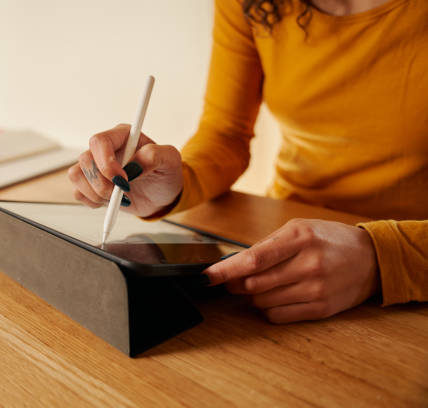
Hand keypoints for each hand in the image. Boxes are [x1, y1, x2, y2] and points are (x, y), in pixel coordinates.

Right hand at [67, 124, 183, 216]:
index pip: (99, 141)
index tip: (122, 179)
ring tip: (118, 199)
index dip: (105, 162)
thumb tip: (135, 164)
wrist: (161, 195)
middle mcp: (105, 149)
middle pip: (85, 160)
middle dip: (102, 183)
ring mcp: (95, 166)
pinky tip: (110, 202)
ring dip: (96, 193)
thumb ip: (154, 156)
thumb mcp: (170, 160)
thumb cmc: (165, 173)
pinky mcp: (91, 184)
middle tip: (122, 193)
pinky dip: (92, 201)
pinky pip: (77, 192)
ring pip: (76, 175)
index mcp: (122, 136)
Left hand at [204, 219, 379, 322]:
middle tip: (233, 280)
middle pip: (254, 284)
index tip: (207, 276)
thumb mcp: (300, 229)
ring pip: (263, 301)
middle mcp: (308, 264)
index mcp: (299, 238)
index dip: (226, 270)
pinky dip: (268, 308)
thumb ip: (267, 245)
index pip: (253, 259)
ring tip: (261, 285)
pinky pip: (278, 316)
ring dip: (252, 296)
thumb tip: (234, 264)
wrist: (372, 259)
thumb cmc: (329, 239)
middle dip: (235, 284)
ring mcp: (316, 288)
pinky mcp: (321, 308)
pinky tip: (275, 297)